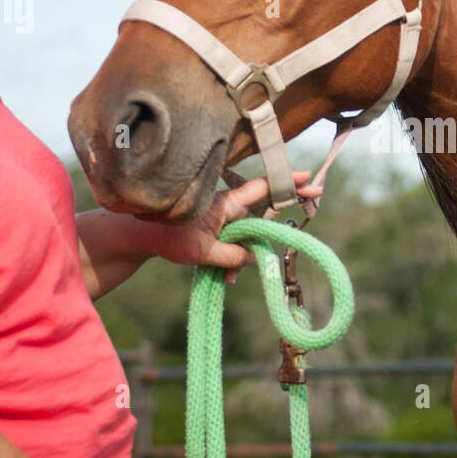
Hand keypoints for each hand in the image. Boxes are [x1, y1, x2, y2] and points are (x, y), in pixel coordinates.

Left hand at [149, 171, 322, 282]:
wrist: (142, 235)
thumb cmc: (169, 238)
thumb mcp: (203, 253)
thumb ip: (233, 256)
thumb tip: (256, 258)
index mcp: (226, 204)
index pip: (262, 189)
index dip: (287, 183)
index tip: (309, 179)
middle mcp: (227, 205)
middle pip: (263, 208)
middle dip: (281, 212)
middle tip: (314, 196)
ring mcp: (222, 215)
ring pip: (248, 230)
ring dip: (247, 252)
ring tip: (229, 278)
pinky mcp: (216, 225)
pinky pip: (235, 238)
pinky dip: (234, 257)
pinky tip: (225, 277)